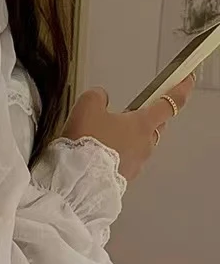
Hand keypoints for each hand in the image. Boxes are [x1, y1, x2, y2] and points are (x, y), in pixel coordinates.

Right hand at [62, 74, 195, 182]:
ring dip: (128, 140)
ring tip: (105, 138)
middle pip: (155, 126)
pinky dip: (117, 157)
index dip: (180, 89)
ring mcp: (136, 165)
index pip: (170, 103)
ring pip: (139, 146)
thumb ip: (97, 96)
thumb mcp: (87, 107)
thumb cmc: (86, 146)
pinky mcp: (124, 180)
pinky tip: (99, 155)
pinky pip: (126, 163)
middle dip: (146, 118)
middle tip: (129, 113)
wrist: (76, 182)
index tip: (186, 81)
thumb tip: (101, 98)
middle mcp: (144, 145)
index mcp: (142, 124)